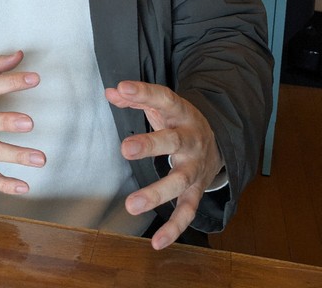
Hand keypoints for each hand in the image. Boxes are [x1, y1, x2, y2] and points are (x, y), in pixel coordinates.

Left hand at [105, 81, 223, 249]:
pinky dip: (174, 228)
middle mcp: (191, 140)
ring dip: (157, 192)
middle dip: (151, 145)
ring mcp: (195, 167)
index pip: (164, 99)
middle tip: (125, 148)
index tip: (124, 88)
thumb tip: (110, 92)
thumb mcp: (162, 106)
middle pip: (173, 141)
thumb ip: (136, 98)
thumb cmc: (180, 122)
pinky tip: (157, 242)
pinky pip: (188, 211)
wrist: (220, 142)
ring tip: (132, 205)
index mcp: (181, 114)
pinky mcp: (197, 191)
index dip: (144, 93)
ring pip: (180, 180)